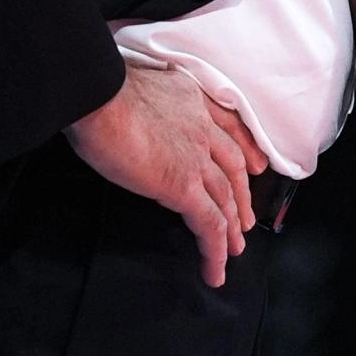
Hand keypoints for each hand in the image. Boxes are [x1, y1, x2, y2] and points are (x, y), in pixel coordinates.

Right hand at [64, 64, 268, 287]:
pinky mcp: (184, 187)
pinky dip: (216, 250)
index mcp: (190, 97)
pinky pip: (209, 224)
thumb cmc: (103, 89)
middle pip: (232, 165)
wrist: (99, 96)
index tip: (256, 164)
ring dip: (232, 227)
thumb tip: (137, 119)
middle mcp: (200, 125)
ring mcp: (196, 157)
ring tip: (235, 249)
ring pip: (225, 198)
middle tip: (247, 219)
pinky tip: (215, 269)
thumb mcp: (136, 86)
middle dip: (242, 195)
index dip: (246, 148)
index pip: (228, 125)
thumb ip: (149, 106)